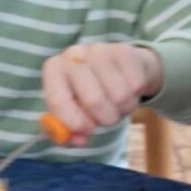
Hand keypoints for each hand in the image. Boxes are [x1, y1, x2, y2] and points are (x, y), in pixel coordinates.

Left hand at [41, 43, 160, 138]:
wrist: (119, 68)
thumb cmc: (92, 94)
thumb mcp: (75, 112)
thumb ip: (69, 133)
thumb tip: (79, 140)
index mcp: (54, 70)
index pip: (58, 101)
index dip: (75, 122)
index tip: (88, 131)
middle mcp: (74, 55)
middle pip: (93, 101)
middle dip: (105, 118)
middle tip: (107, 118)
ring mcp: (100, 50)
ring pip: (119, 96)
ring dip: (123, 109)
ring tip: (118, 103)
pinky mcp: (124, 50)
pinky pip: (136, 85)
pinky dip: (136, 96)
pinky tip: (129, 89)